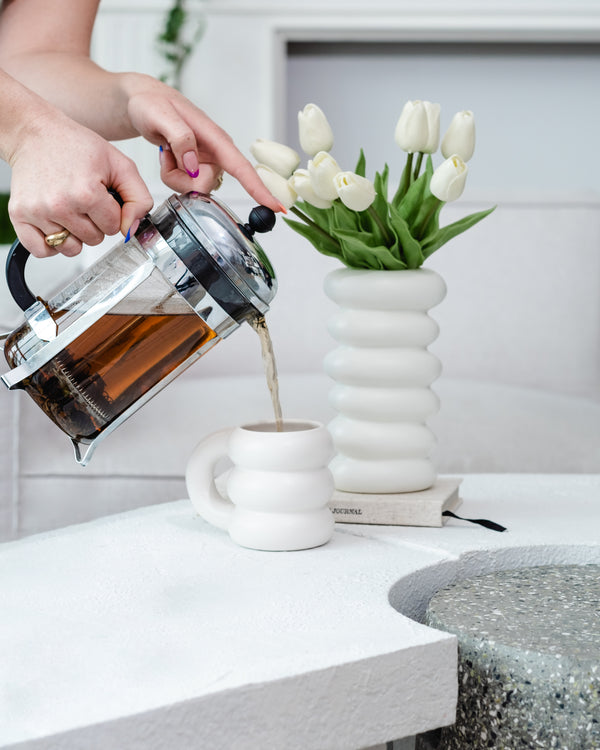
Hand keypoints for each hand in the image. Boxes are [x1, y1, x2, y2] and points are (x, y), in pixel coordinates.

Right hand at [7, 110, 152, 257]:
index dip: (111, 212)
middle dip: (94, 223)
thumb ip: (138, 198)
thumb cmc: (76, 147)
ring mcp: (38, 212)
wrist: (36, 134)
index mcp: (87, 192)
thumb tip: (131, 229)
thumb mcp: (120, 165)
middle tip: (84, 200)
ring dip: (74, 234)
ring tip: (70, 210)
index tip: (101, 196)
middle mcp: (60, 205)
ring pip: (70, 248)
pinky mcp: (20, 215)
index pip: (113, 227)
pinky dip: (51, 244)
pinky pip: (41, 251)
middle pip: (94, 239)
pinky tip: (55, 224)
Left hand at [125, 77, 282, 211]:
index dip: (259, 189)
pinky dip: (171, 175)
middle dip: (182, 180)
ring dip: (174, 176)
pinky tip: (168, 156)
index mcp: (216, 138)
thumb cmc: (152, 102)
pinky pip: (185, 186)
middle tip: (168, 155)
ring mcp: (207, 162)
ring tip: (167, 152)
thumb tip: (193, 166)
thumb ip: (180, 138)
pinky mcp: (198, 168)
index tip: (275, 207)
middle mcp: (216, 153)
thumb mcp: (160, 115)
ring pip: (194, 189)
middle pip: (207, 186)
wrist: (142, 102)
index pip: (241, 167)